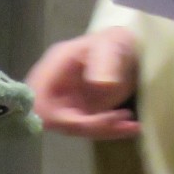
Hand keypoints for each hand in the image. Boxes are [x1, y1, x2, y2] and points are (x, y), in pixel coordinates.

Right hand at [27, 26, 140, 140]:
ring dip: (105, 131)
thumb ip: (105, 63)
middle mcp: (54, 92)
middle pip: (59, 122)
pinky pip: (92, 129)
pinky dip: (111, 131)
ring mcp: (67, 105)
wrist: (120, 48)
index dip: (58, 119)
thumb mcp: (109, 46)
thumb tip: (102, 85)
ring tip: (133, 125)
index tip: (87, 121)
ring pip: (78, 129)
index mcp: (51, 72)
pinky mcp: (82, 114)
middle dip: (89, 127)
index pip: (40, 103)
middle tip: (120, 120)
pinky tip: (133, 128)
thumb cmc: (110, 42)